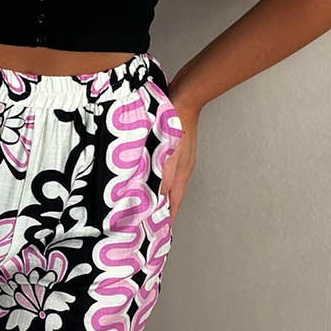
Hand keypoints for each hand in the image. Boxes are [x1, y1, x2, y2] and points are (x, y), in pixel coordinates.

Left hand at [160, 100, 197, 219]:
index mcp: (181, 174)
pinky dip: (157, 177)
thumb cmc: (177, 125)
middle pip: (171, 195)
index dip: (167, 218)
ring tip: (147, 202)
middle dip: (162, 208)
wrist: (183, 100)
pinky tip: (148, 175)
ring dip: (159, 193)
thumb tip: (159, 198)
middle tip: (150, 219)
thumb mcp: (168, 156)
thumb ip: (163, 178)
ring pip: (167, 182)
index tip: (160, 231)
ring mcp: (178, 159)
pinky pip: (164, 169)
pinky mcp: (173, 149)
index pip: (174, 203)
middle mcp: (181, 169)